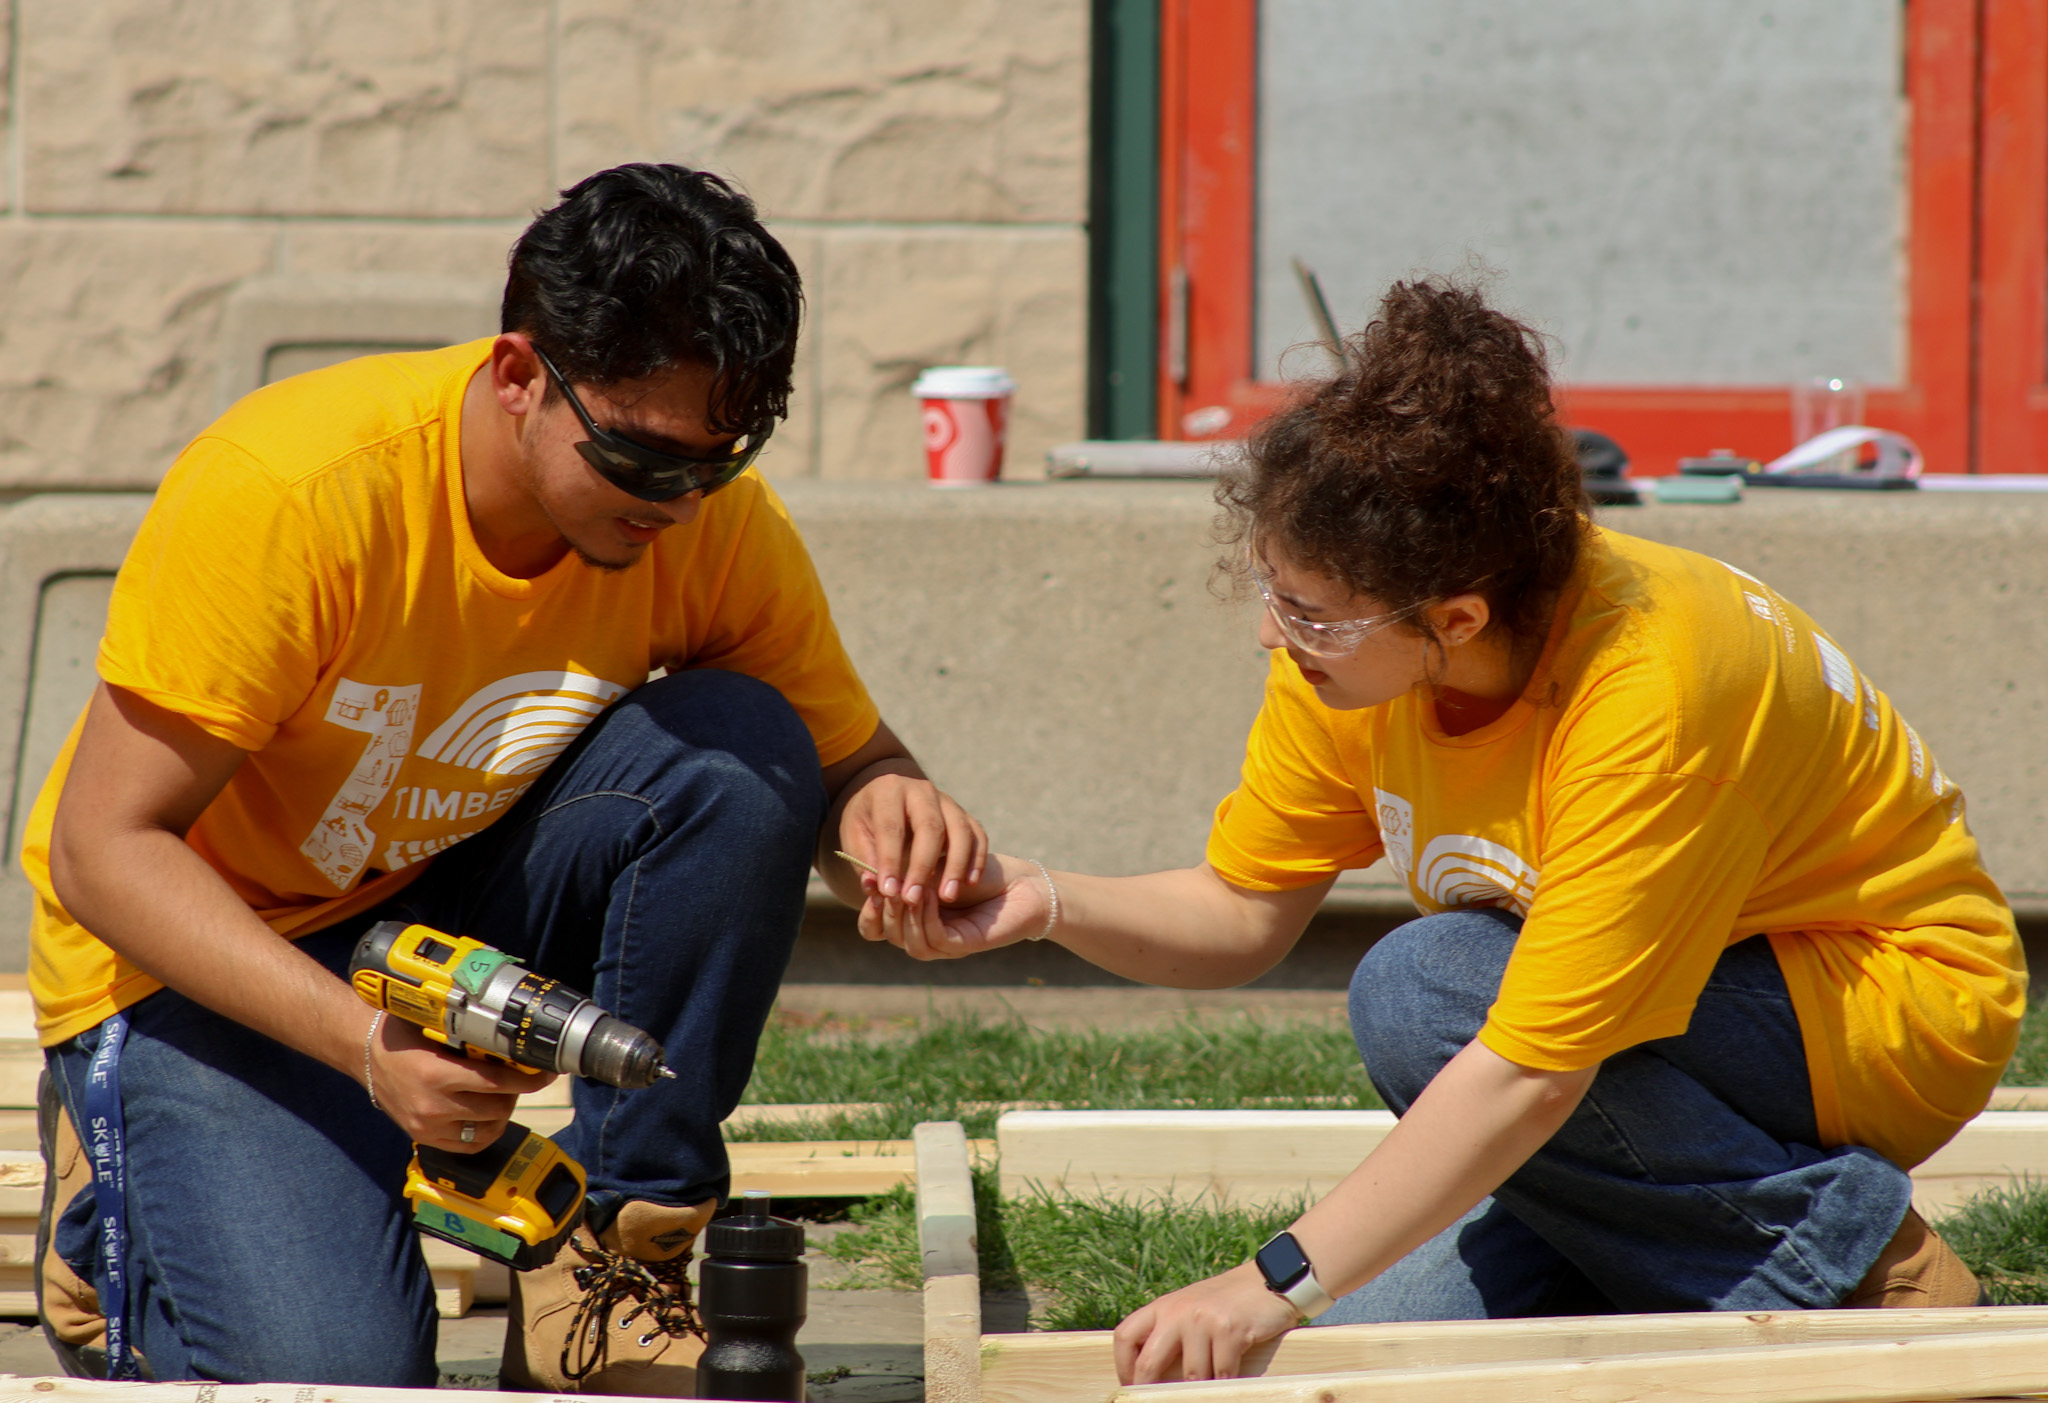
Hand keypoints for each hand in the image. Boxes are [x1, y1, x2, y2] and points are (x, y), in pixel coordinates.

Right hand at [365, 1015, 554, 1152]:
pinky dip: (486, 1132)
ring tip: (502, 1095)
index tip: (545, 1074)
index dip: (526, 1080)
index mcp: (436, 1073)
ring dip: (502, 1113)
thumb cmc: (402, 1035)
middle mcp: (432, 1105)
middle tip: (519, 1078)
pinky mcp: (424, 1138)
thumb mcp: (434, 1027)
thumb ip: (468, 1035)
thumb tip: (512, 1037)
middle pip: (496, 1107)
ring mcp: (427, 1126)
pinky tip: (488, 1116)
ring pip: (486, 1129)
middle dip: (515, 1093)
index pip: (496, 1082)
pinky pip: (468, 1145)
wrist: (364, 1055)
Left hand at [837, 769, 987, 925]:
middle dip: (923, 866)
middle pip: (930, 827)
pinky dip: (976, 859)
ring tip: (947, 897)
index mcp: (888, 790)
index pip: (891, 827)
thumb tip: (875, 888)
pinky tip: (969, 883)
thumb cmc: (868, 823)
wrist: (887, 803)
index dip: (890, 860)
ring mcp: (947, 800)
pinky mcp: (964, 814)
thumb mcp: (854, 837)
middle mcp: (921, 790)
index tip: (888, 892)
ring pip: (960, 830)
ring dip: (956, 866)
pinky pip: (977, 834)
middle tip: (914, 899)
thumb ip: (864, 861)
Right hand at [856, 852, 1048, 959]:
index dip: (868, 910)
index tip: (867, 882)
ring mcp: (944, 944)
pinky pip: (934, 940)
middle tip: (883, 885)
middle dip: (883, 910)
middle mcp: (925, 934)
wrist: (1020, 882)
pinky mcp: (962, 946)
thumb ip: (905, 875)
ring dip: (904, 915)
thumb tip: (869, 874)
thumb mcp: (932, 867)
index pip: (876, 928)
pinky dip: (926, 917)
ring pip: (909, 943)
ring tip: (906, 888)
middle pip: (889, 936)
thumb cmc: (979, 871)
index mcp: (913, 918)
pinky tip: (928, 893)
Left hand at [1112, 1263, 1300, 1384]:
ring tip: (1205, 1387)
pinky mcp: (1229, 1330)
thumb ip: (1170, 1333)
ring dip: (1199, 1389)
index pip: (1125, 1336)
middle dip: (1151, 1391)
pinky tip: (1228, 1380)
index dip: (1124, 1367)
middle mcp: (1178, 1312)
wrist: (1266, 1281)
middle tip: (1157, 1401)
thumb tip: (1149, 1375)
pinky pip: (1221, 1373)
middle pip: (1149, 1363)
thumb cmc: (1226, 1302)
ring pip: (1191, 1375)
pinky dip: (1224, 1383)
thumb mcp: (1189, 1309)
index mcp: (1163, 1306)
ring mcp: (1203, 1321)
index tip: (1133, 1387)